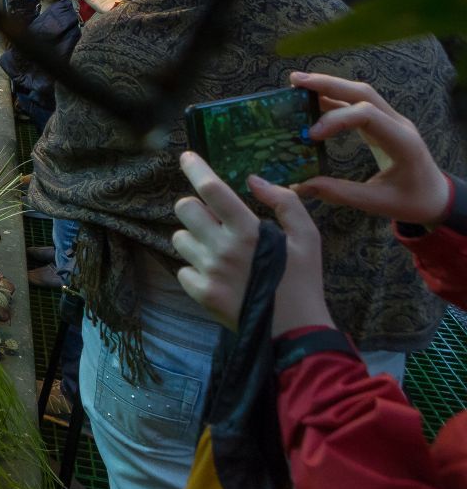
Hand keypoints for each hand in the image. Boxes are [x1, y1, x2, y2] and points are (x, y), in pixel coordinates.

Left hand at [172, 152, 331, 335]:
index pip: (213, 190)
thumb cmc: (303, 280)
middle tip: (213, 219)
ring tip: (218, 250)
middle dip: (195, 207)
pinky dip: (194, 268)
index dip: (196, 169)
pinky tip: (216, 274)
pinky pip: (182, 269)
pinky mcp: (201, 293)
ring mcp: (209, 272)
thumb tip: (253, 180)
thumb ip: (285, 202)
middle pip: (184, 208)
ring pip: (179, 238)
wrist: (296, 332)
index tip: (186, 156)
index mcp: (248, 231)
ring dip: (194, 238)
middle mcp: (223, 249)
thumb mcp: (308, 237)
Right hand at [292, 71, 451, 226]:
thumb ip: (339, 193)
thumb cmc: (412, 201)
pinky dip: (336, 99)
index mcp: (402, 142)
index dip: (335, 119)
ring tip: (298, 84)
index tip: (310, 136)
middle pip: (363, 93)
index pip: (367, 115)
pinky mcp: (384, 123)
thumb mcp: (377, 203)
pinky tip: (313, 100)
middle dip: (328, 84)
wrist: (436, 197)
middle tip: (295, 81)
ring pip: (361, 93)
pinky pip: (359, 104)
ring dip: (330, 86)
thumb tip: (300, 186)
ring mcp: (393, 120)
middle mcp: (399, 124)